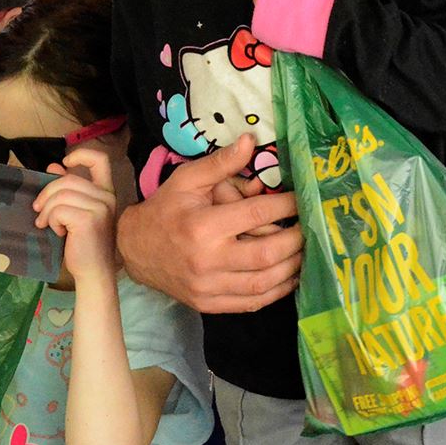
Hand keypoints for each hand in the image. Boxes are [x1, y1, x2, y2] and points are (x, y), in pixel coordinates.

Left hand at [35, 147, 120, 280]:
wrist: (93, 272)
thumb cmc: (83, 244)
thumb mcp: (75, 212)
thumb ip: (68, 190)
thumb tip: (53, 166)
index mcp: (106, 191)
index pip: (100, 159)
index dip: (80, 154)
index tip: (64, 164)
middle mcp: (107, 196)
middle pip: (68, 179)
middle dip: (47, 193)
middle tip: (38, 210)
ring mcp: (100, 207)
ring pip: (61, 194)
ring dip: (46, 210)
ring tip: (45, 224)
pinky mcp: (88, 219)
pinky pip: (59, 209)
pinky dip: (51, 220)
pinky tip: (57, 232)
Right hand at [116, 135, 302, 312]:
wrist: (134, 251)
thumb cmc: (165, 210)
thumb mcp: (186, 180)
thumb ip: (220, 163)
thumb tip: (250, 140)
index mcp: (202, 226)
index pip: (255, 215)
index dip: (285, 206)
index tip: (302, 200)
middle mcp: (206, 260)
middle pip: (265, 254)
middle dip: (295, 241)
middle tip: (311, 228)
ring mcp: (208, 287)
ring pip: (262, 284)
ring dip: (291, 269)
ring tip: (305, 252)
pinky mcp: (209, 304)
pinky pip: (250, 303)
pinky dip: (275, 292)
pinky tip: (288, 277)